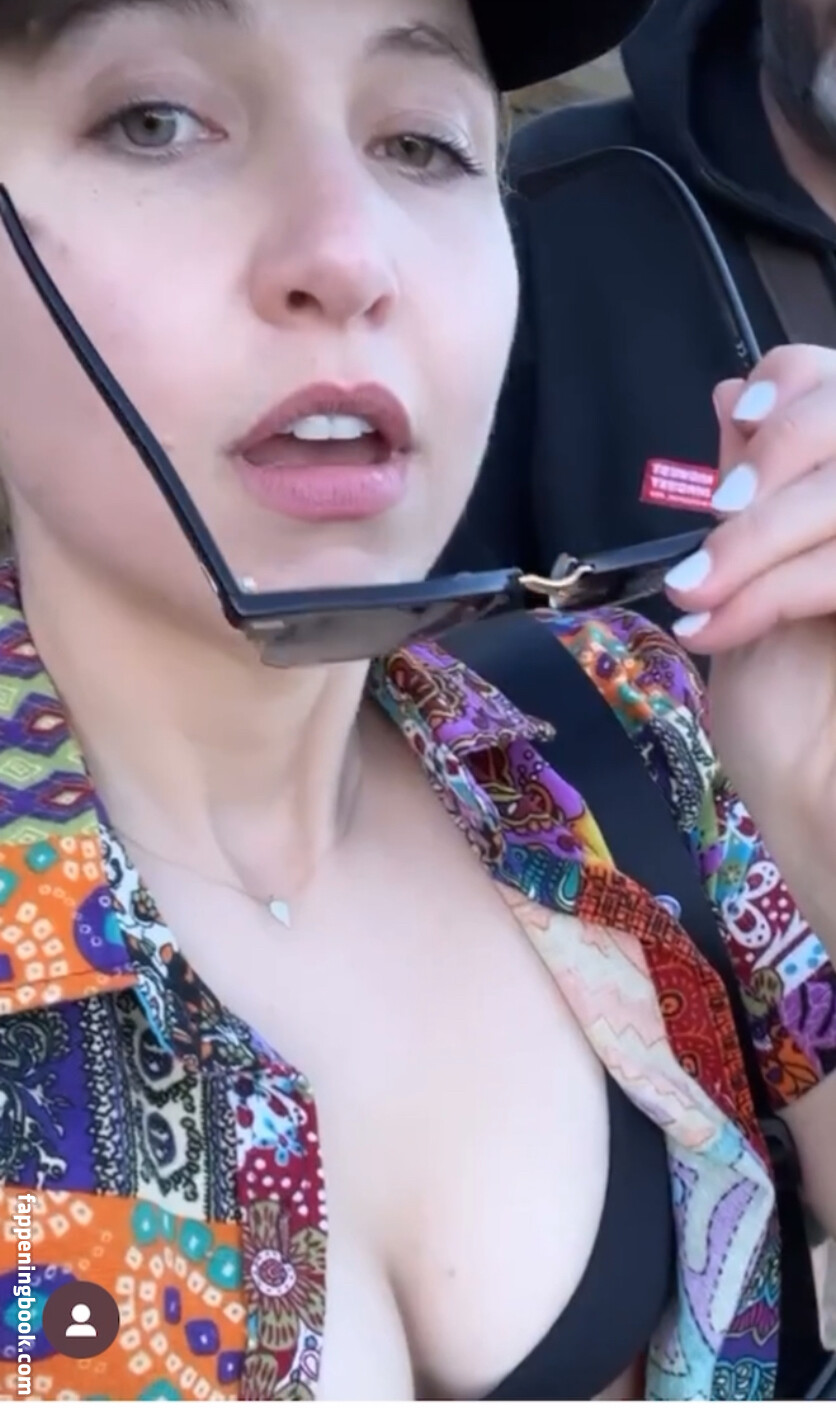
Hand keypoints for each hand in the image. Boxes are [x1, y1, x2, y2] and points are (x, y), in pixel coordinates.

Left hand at [663, 345, 835, 944]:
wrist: (822, 824)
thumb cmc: (790, 723)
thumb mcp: (755, 588)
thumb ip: (757, 493)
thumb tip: (730, 396)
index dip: (798, 380)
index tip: (736, 415)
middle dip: (776, 458)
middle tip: (711, 534)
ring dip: (762, 538)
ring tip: (699, 594)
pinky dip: (780, 588)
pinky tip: (720, 628)